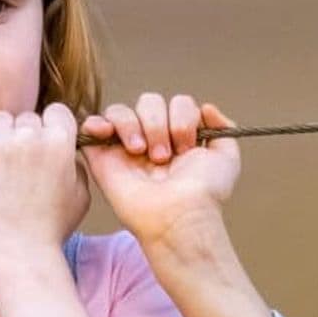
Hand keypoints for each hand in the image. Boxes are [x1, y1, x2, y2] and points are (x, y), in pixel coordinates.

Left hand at [0, 104, 89, 260]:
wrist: (19, 250)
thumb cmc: (51, 227)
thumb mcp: (81, 194)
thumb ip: (76, 164)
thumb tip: (67, 149)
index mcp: (61, 143)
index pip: (57, 110)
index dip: (52, 125)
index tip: (45, 141)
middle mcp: (32, 138)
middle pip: (27, 117)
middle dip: (26, 134)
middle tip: (20, 160)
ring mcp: (0, 145)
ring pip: (0, 119)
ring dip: (1, 134)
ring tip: (0, 160)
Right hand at [81, 93, 240, 244]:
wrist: (180, 214)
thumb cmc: (205, 192)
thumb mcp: (227, 157)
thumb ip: (223, 127)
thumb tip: (206, 108)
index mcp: (178, 136)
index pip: (177, 103)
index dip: (183, 118)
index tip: (188, 147)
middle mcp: (152, 138)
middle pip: (150, 101)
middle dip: (160, 124)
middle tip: (165, 156)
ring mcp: (125, 147)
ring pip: (121, 110)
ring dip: (135, 126)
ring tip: (141, 153)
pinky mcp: (101, 158)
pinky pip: (90, 125)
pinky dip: (97, 123)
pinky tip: (110, 135)